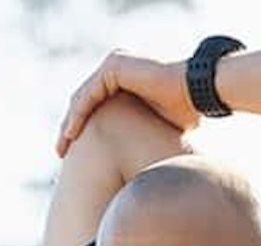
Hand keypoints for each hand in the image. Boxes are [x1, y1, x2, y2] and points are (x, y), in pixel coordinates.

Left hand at [56, 50, 196, 157]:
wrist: (199, 91)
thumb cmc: (184, 111)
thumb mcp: (153, 127)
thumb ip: (138, 135)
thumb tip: (136, 166)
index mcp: (124, 81)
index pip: (94, 105)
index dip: (81, 129)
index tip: (74, 154)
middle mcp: (116, 69)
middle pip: (84, 101)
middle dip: (70, 128)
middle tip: (61, 153)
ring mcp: (114, 64)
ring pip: (82, 98)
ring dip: (69, 124)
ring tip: (62, 148)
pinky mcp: (114, 66)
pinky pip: (89, 93)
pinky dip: (79, 114)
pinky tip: (71, 134)